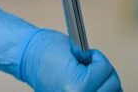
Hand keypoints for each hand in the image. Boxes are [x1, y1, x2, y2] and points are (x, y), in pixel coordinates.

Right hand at [0, 4, 121, 90]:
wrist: (24, 56)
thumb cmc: (43, 49)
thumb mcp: (75, 50)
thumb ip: (96, 65)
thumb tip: (109, 73)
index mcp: (77, 86)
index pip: (105, 70)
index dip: (97, 58)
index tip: (88, 55)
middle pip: (113, 86)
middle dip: (103, 72)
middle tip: (89, 65)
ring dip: (102, 83)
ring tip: (87, 75)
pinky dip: (96, 88)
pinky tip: (86, 83)